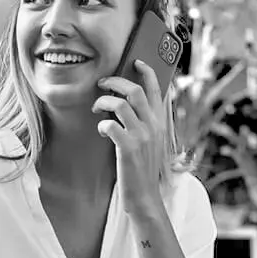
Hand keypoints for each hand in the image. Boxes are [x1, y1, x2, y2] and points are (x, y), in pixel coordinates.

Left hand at [93, 60, 177, 210]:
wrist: (144, 196)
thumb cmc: (142, 168)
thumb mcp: (149, 142)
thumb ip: (143, 123)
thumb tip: (127, 105)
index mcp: (160, 122)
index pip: (157, 89)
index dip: (146, 71)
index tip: (135, 61)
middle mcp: (153, 126)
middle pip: (135, 90)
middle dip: (115, 82)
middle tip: (101, 84)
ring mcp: (142, 136)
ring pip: (121, 104)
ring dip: (103, 101)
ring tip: (96, 109)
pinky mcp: (128, 148)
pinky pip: (111, 124)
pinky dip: (102, 123)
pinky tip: (101, 130)